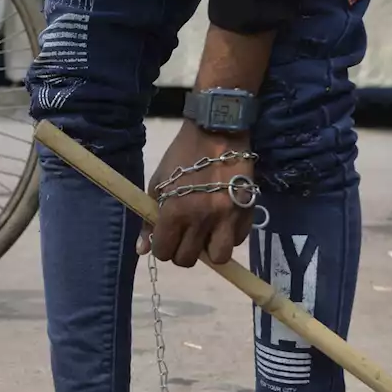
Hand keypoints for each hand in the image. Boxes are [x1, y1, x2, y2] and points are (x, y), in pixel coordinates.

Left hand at [136, 123, 256, 266]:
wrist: (217, 133)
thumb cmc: (181, 158)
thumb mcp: (157, 185)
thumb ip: (149, 221)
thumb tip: (143, 250)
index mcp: (175, 212)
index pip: (165, 252)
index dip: (163, 248)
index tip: (166, 238)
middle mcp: (201, 219)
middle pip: (188, 259)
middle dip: (183, 251)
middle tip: (185, 236)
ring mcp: (227, 217)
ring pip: (218, 257)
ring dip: (209, 250)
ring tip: (206, 235)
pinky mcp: (248, 211)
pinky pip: (238, 240)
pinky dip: (229, 237)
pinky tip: (222, 223)